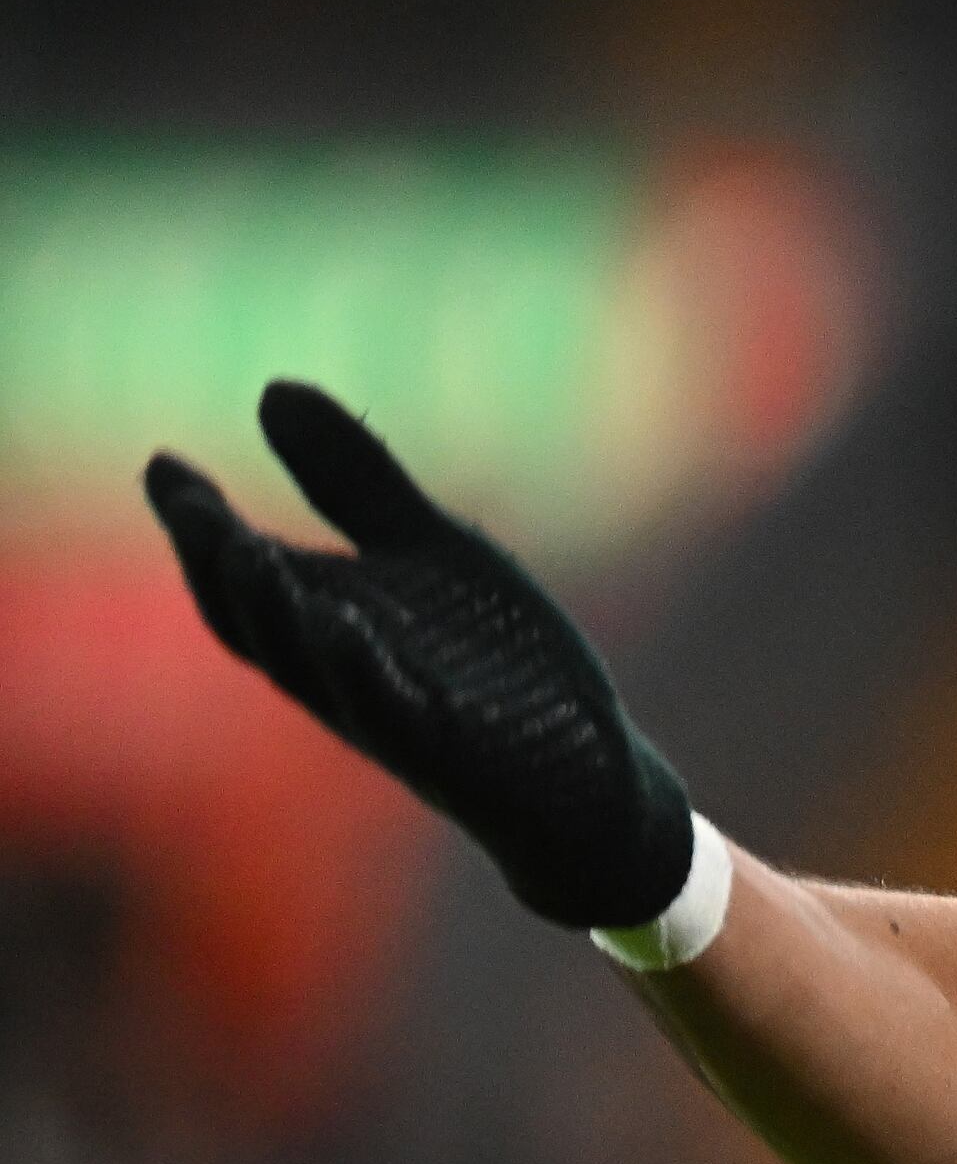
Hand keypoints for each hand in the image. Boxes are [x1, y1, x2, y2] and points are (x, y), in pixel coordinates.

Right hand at [144, 382, 696, 929]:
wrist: (586, 773)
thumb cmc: (497, 665)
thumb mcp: (433, 552)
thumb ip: (355, 483)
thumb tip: (270, 390)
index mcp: (327, 625)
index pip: (240, 576)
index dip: (196, 526)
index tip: (163, 465)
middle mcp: (340, 675)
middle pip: (254, 623)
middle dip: (217, 563)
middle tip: (188, 503)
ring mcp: (390, 717)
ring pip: (309, 669)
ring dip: (278, 612)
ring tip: (248, 549)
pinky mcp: (449, 751)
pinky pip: (393, 711)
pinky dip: (364, 669)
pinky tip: (348, 623)